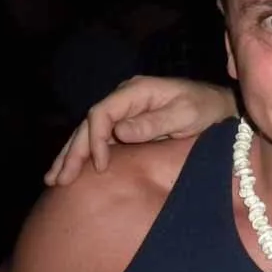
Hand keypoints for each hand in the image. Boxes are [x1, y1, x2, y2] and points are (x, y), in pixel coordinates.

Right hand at [44, 76, 238, 185]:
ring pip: (89, 133)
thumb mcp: (185, 115)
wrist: (218, 106)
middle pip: (89, 124)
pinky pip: (100, 140)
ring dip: (72, 156)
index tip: (99, 164)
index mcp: (136, 91)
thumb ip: (154, 123)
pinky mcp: (126, 124)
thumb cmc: (205, 108)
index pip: (102, 113)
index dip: (96, 139)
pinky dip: (85, 156)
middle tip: (58, 179)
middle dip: (73, 152)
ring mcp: (123, 111)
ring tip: (52, 179)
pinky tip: (70, 171)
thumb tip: (119, 132)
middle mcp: (124, 99)